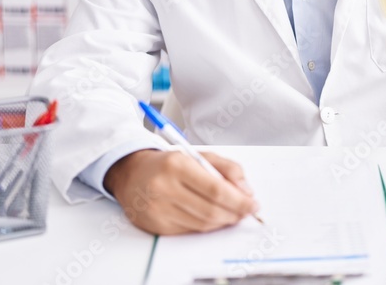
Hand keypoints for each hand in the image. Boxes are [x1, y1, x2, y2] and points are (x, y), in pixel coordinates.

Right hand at [103, 149, 259, 234]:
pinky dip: (207, 226)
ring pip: (202, 224)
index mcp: (176, 165)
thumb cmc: (168, 164)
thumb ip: (227, 168)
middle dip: (235, 213)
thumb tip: (246, 191)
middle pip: (210, 210)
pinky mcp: (156, 225)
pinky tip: (213, 218)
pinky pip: (190, 230)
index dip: (239, 200)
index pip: (215, 189)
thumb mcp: (198, 155)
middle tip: (247, 211)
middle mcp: (164, 187)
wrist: (132, 173)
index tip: (253, 204)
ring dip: (223, 221)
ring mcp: (158, 209)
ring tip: (233, 214)